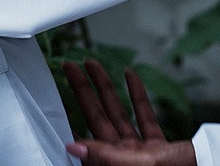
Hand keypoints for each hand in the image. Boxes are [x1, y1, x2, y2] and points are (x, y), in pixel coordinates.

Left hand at [63, 59, 195, 165]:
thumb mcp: (145, 164)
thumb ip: (107, 156)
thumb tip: (71, 147)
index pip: (88, 139)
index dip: (72, 113)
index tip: (57, 90)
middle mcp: (128, 162)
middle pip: (99, 120)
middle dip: (85, 91)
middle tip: (70, 66)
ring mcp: (145, 156)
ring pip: (120, 116)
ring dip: (107, 88)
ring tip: (93, 64)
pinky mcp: (163, 150)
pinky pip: (145, 119)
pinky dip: (138, 96)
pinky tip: (131, 76)